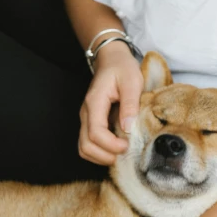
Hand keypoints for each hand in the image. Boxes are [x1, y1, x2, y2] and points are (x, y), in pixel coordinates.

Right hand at [78, 43, 143, 165]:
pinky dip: (100, 152)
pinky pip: (88, 143)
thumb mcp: (132, 81)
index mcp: (95, 102)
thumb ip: (130, 103)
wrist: (111, 59)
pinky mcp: (90, 121)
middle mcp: (86, 112)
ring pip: (84, 148)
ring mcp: (86, 118)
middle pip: (85, 145)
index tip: (127, 145)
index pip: (95, 133)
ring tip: (120, 152)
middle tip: (125, 152)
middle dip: (105, 156)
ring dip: (101, 156)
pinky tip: (115, 147)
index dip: (111, 145)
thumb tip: (128, 129)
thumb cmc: (122, 68)